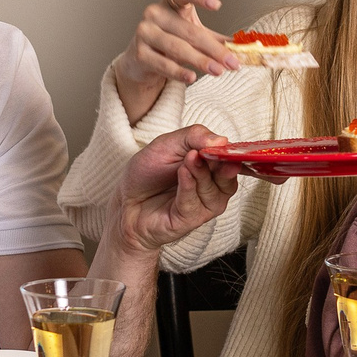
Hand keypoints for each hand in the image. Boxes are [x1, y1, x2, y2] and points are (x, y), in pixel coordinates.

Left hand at [114, 124, 240, 256]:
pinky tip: (182, 173)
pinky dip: (189, 187)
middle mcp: (212, 186)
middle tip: (206, 151)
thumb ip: (194, 136)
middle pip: (228, 174)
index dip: (229, 151)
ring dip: (201, 173)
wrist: (126, 200)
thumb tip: (222, 139)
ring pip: (214, 190)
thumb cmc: (148, 173)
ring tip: (188, 160)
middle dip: (219, 162)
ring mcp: (203, 204)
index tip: (222, 144)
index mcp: (211, 166)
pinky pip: (195, 203)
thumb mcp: (167, 144)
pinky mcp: (190, 220)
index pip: (230, 157)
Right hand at [117, 0, 234, 92]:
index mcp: (170, 3)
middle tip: (232, 61)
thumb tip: (244, 49)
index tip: (217, 5)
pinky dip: (179, 72)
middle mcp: (155, 13)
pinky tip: (192, 77)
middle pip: (189, 31)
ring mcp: (145, 33)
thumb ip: (216, 40)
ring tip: (218, 70)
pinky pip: (163, 64)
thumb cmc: (170, 41)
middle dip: (214, 49)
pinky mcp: (140, 53)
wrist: (140, 60)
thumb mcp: (193, 36)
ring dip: (200, 61)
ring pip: (177, 48)